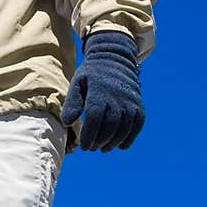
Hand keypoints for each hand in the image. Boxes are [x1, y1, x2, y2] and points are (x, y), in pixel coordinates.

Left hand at [61, 31, 144, 151]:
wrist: (115, 58)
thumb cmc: (92, 75)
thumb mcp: (78, 83)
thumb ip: (72, 103)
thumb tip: (67, 123)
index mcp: (98, 91)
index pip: (94, 118)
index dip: (89, 135)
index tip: (84, 146)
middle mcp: (116, 96)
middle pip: (109, 125)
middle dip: (100, 141)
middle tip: (91, 148)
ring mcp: (130, 100)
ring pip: (124, 127)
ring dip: (113, 142)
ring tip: (104, 149)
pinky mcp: (138, 104)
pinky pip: (137, 124)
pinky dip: (130, 137)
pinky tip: (120, 145)